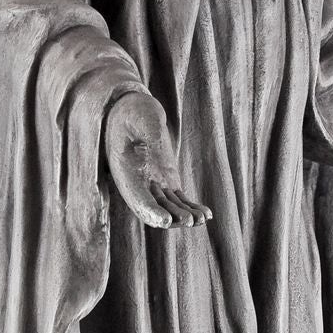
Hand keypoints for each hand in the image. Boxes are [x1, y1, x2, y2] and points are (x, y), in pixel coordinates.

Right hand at [104, 91, 212, 228]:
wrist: (133, 111)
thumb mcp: (139, 116)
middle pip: (154, 209)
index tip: (166, 220)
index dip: (151, 212)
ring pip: (168, 207)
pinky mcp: (166, 181)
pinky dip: (191, 208)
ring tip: (202, 218)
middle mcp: (138, 183)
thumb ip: (148, 130)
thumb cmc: (134, 112)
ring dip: (184, 216)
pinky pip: (179, 200)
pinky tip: (206, 215)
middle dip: (171, 218)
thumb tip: (155, 143)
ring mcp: (153, 184)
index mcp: (126, 172)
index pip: (137, 198)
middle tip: (189, 220)